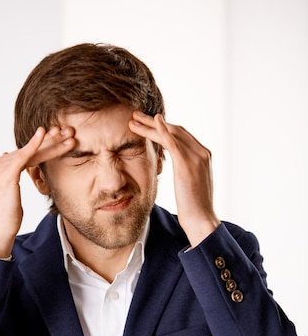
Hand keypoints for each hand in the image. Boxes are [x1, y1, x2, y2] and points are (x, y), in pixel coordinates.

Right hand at [0, 126, 75, 257]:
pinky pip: (24, 156)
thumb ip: (15, 176)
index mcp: (0, 166)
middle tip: (69, 130)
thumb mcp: (13, 192)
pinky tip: (44, 133)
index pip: (27, 152)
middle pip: (30, 149)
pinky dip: (34, 144)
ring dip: (52, 143)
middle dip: (51, 140)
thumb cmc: (8, 215)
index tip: (62, 138)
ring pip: (32, 152)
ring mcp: (0, 167)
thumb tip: (19, 163)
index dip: (45, 145)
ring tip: (69, 135)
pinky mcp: (6, 174)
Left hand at [129, 111, 219, 246]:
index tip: (147, 123)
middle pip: (176, 130)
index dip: (163, 127)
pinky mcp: (187, 165)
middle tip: (135, 116)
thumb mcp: (189, 184)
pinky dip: (162, 131)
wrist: (201, 219)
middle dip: (154, 122)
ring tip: (133, 120)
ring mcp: (196, 157)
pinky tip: (152, 123)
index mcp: (203, 156)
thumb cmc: (193, 207)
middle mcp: (202, 153)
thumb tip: (173, 167)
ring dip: (150, 125)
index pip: (181, 135)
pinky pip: (173, 143)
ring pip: (171, 134)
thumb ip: (184, 170)